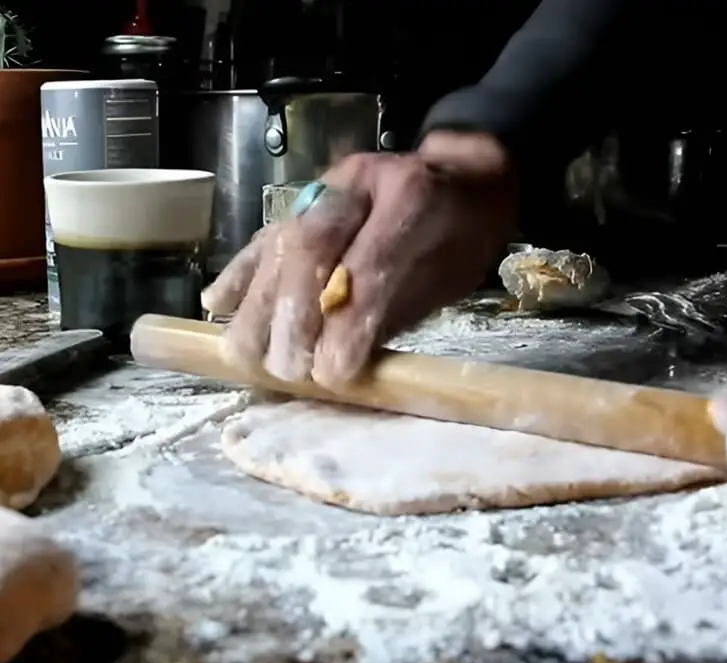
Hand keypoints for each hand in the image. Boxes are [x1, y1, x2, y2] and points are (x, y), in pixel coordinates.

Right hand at [201, 131, 517, 384]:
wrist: (461, 180)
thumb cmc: (463, 236)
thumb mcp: (453, 272)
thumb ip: (402, 307)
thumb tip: (345, 360)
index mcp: (415, 195)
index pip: (370, 262)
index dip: (347, 319)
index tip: (334, 370)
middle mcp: (362, 183)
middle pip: (310, 247)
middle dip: (291, 315)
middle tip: (289, 369)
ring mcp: (326, 187)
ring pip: (280, 242)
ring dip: (258, 306)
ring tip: (248, 356)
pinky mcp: (302, 204)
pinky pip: (265, 236)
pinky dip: (240, 273)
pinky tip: (217, 305)